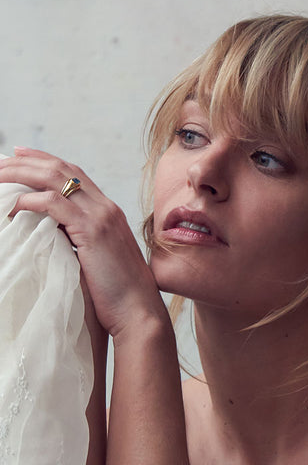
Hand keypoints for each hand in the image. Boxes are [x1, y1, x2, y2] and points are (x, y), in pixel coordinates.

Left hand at [0, 147, 164, 336]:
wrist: (138, 310)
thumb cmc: (117, 294)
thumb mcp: (96, 258)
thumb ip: (78, 239)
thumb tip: (51, 233)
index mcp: (108, 211)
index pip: (73, 173)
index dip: (44, 159)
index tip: (18, 155)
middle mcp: (105, 207)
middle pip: (60, 169)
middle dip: (26, 162)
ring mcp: (101, 217)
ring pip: (55, 179)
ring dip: (21, 175)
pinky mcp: (92, 231)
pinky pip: (54, 205)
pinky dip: (29, 201)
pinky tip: (12, 208)